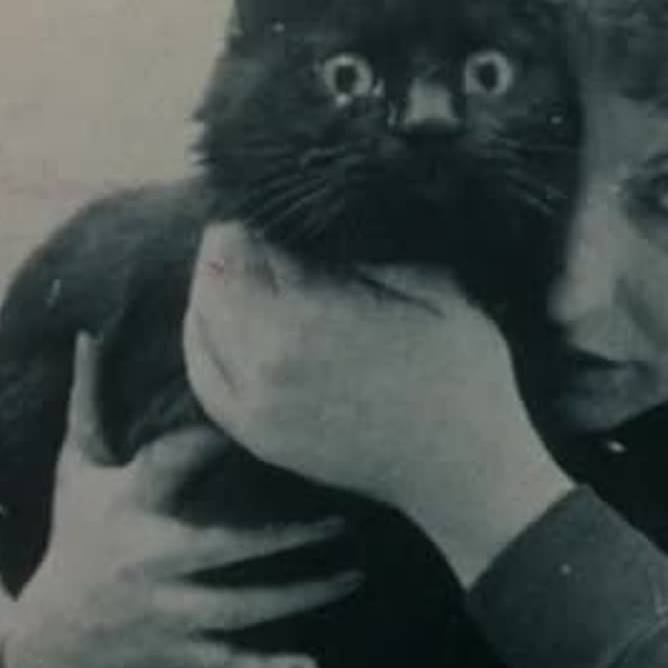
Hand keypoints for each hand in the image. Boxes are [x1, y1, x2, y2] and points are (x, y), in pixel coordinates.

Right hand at [1, 335, 361, 667]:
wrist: (52, 638)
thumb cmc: (79, 534)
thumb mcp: (78, 468)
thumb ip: (91, 400)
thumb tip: (88, 331)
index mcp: (129, 505)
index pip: (170, 464)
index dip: (206, 439)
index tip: (259, 412)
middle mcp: (147, 561)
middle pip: (222, 548)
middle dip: (283, 538)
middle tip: (344, 519)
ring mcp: (165, 612)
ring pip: (240, 609)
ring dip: (301, 596)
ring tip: (354, 572)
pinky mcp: (179, 652)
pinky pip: (229, 663)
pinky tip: (313, 667)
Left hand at [182, 223, 571, 584]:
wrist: (465, 472)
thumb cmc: (467, 376)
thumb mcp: (442, 293)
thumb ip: (382, 253)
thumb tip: (334, 216)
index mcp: (320, 313)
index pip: (260, 241)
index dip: (260, 211)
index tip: (271, 194)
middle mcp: (275, 357)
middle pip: (222, 276)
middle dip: (230, 241)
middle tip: (246, 219)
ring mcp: (261, 402)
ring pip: (206, 321)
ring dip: (213, 281)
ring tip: (231, 256)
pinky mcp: (260, 435)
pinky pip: (205, 376)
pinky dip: (200, 337)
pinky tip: (210, 316)